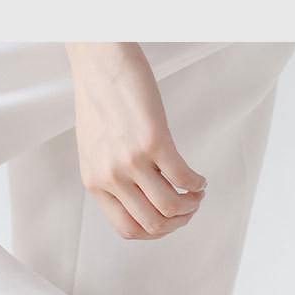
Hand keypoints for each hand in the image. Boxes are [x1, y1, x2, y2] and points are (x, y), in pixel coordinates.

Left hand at [66, 42, 205, 240]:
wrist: (99, 62)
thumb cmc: (99, 100)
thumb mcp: (95, 149)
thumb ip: (112, 176)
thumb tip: (140, 197)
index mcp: (95, 183)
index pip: (128, 229)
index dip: (155, 231)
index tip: (169, 219)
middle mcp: (111, 177)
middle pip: (153, 224)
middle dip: (178, 222)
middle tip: (189, 207)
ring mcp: (131, 161)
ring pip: (171, 207)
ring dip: (191, 204)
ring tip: (197, 192)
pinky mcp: (153, 141)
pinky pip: (183, 177)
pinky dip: (197, 183)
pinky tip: (199, 178)